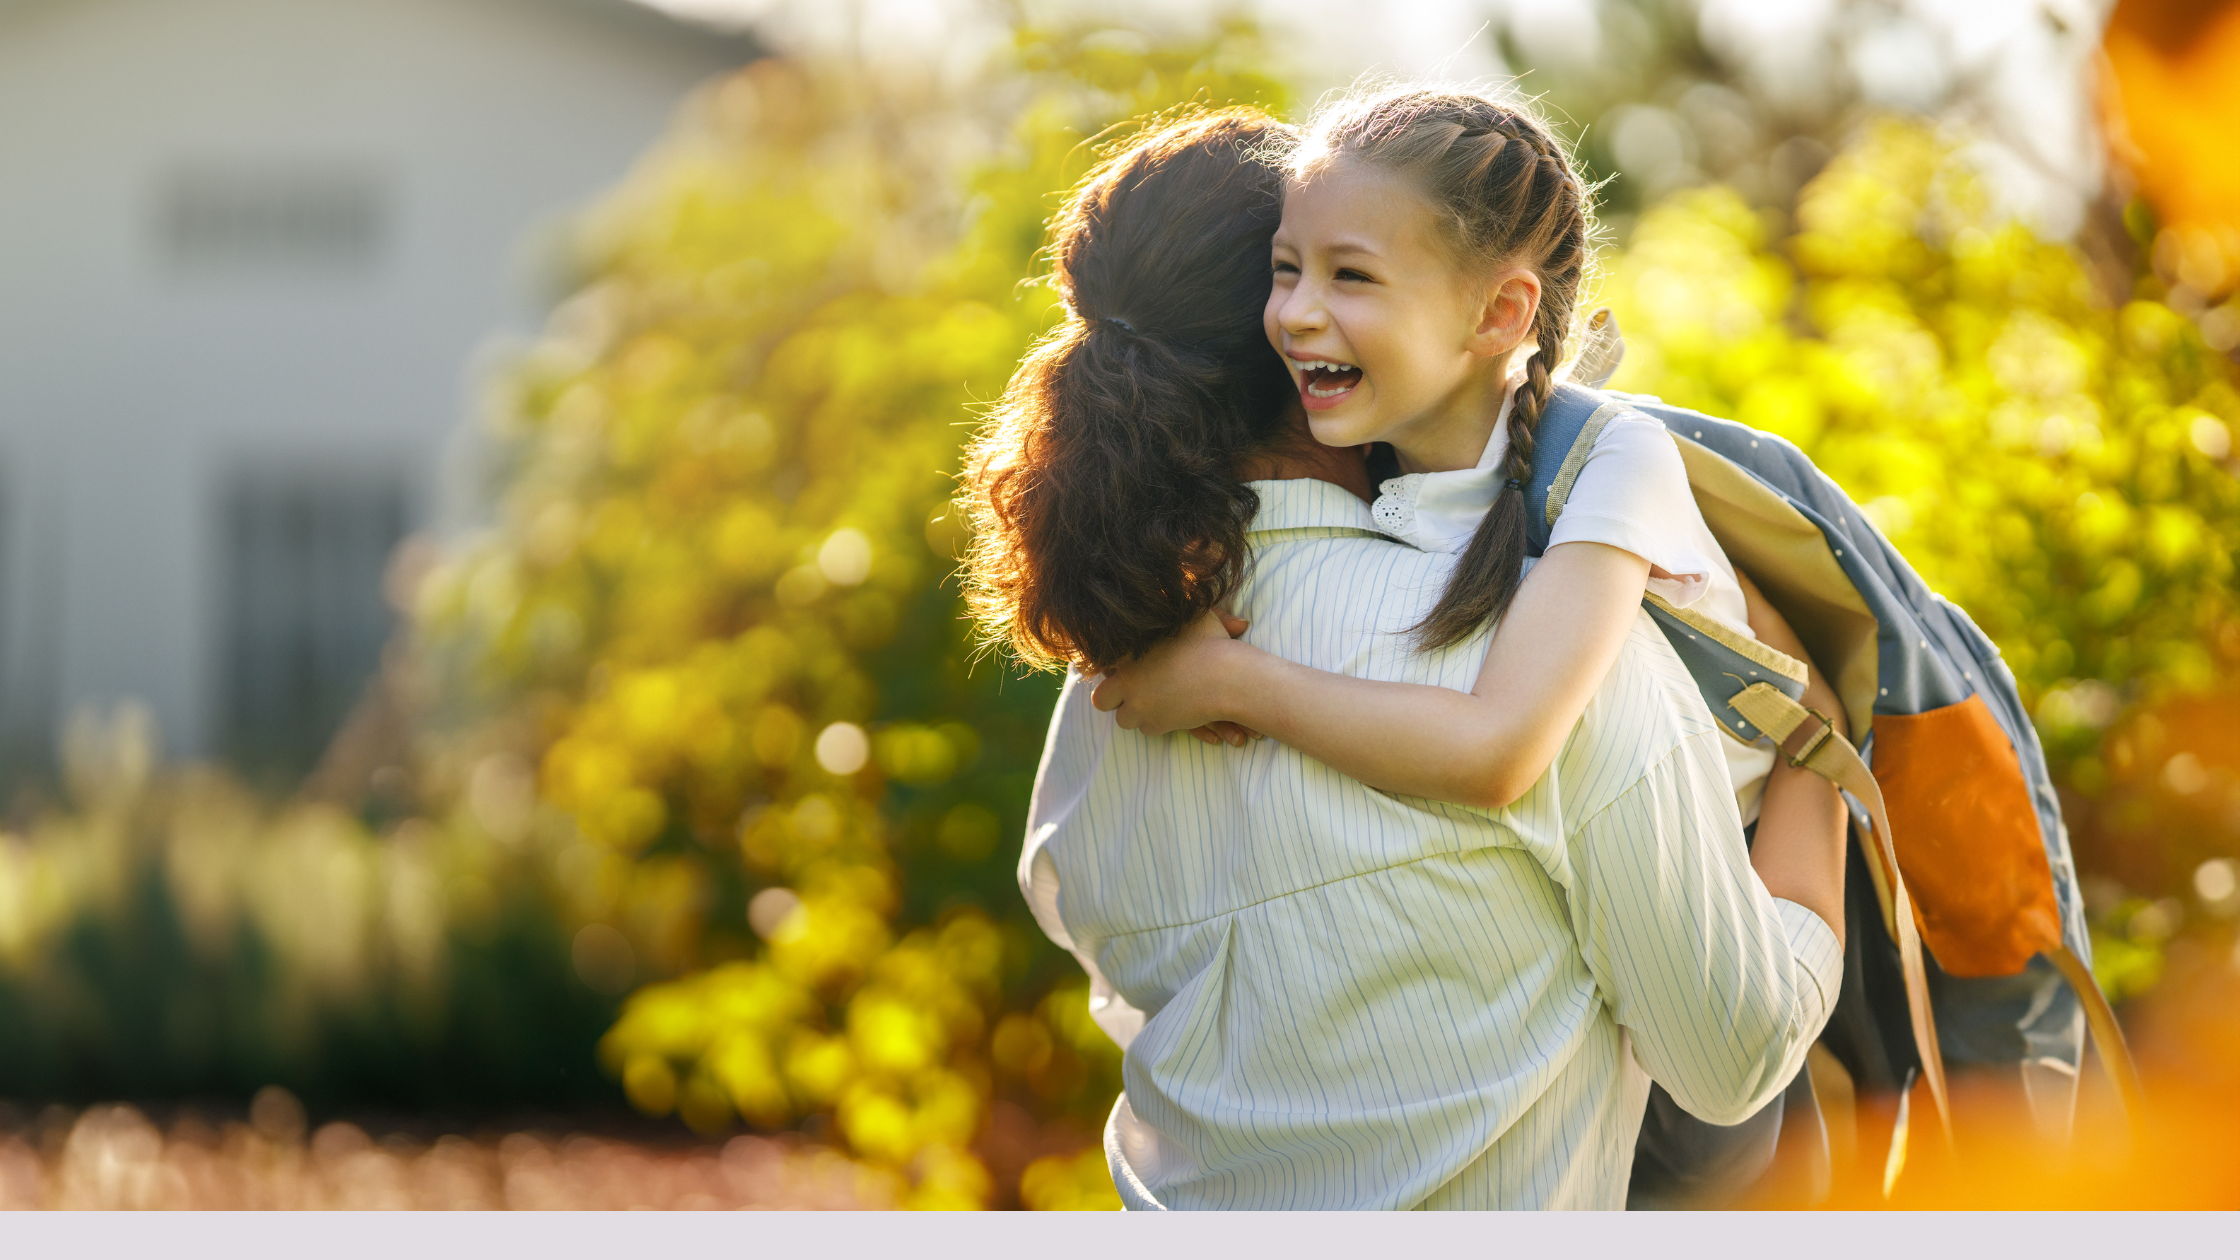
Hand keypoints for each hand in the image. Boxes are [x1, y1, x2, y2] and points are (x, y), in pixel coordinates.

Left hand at [1090, 611, 1259, 740]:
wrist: (1229, 677)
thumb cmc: (1213, 642)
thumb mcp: (1193, 615)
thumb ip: (1177, 604)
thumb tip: (1180, 581)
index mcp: (1128, 652)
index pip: (1101, 665)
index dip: (1111, 669)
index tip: (1122, 670)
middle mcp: (1127, 681)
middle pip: (1101, 699)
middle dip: (1113, 699)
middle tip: (1131, 694)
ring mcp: (1139, 706)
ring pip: (1123, 720)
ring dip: (1137, 714)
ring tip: (1155, 703)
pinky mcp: (1155, 725)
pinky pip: (1147, 730)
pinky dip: (1158, 724)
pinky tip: (1172, 712)